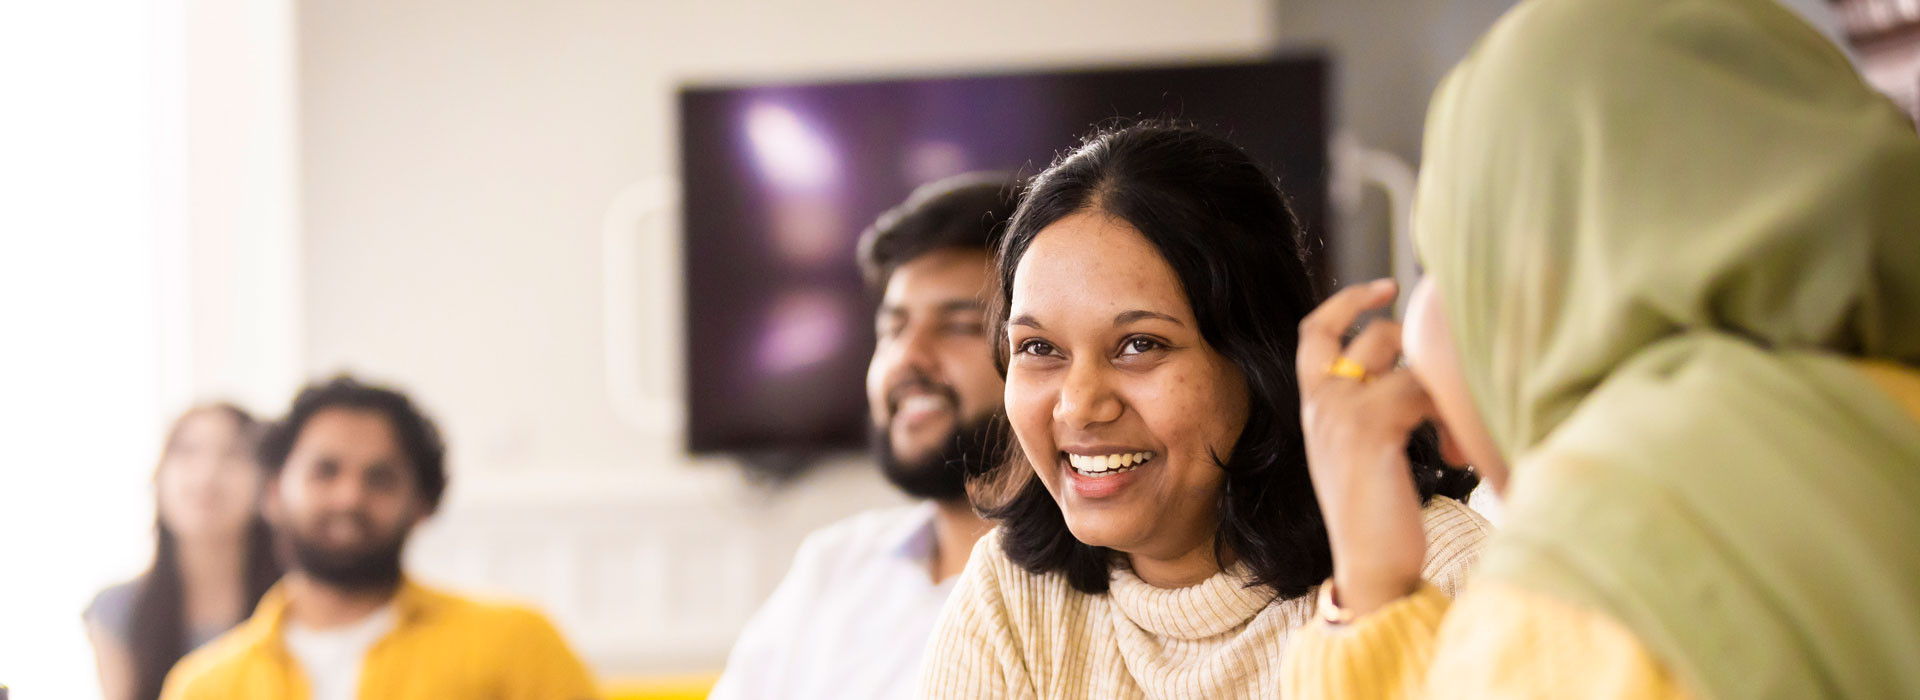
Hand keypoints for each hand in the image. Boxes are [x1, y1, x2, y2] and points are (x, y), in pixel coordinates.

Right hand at [1296, 279, 1433, 616]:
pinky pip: (1421, 391)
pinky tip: (1456, 454)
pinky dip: (1450, 418)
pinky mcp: (1369, 428)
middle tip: (1444, 364)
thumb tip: (1416, 369)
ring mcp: (1340, 411)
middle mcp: (1320, 401)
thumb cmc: (1376, 516)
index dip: (1349, 300)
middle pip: (1372, 335)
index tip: (1387, 287)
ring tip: (1455, 434)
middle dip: (1417, 344)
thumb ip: (1371, 408)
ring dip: (1443, 390)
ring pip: (1407, 362)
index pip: (1315, 330)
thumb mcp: (1362, 451)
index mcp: (1313, 405)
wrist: (1368, 567)